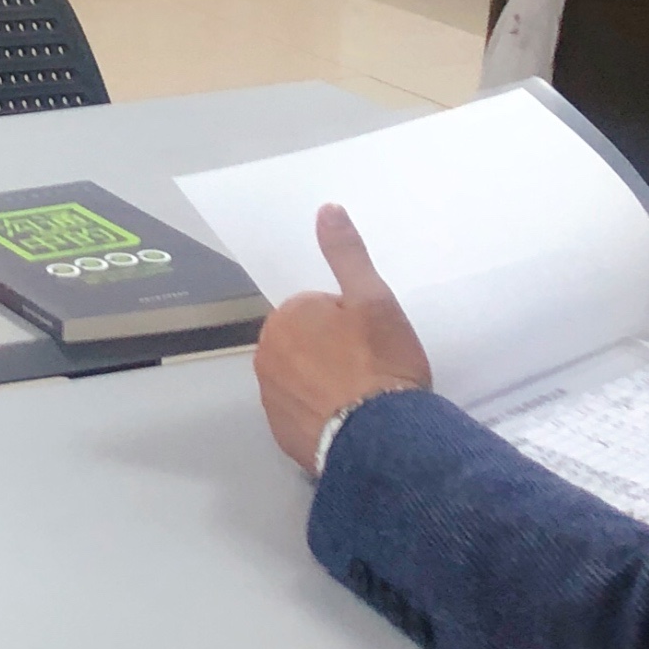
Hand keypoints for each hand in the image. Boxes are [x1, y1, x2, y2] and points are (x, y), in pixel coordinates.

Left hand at [254, 206, 437, 470]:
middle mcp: (266, 356)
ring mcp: (270, 397)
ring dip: (326, 385)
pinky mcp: (281, 433)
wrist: (383, 438)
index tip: (372, 342)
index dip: (351, 325)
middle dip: (333, 353)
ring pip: (302, 380)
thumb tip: (327, 209)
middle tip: (371, 369)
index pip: (319, 312)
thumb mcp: (374, 299)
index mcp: (285, 319)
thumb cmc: (380, 363)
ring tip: (364, 399)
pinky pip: (301, 415)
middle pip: (306, 346)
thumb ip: (347, 254)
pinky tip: (349, 423)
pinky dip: (320, 416)